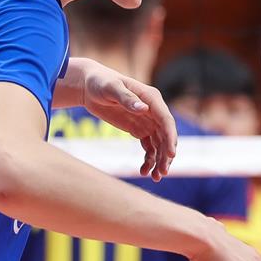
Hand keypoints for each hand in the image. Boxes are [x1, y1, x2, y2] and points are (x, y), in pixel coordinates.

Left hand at [77, 59, 178, 181]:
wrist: (89, 86)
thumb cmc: (100, 82)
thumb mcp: (111, 88)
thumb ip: (127, 99)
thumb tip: (143, 109)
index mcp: (152, 99)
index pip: (166, 120)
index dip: (170, 138)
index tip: (171, 155)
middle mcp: (154, 111)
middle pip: (166, 136)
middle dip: (166, 155)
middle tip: (162, 173)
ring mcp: (148, 122)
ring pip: (159, 144)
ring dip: (159, 161)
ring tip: (155, 177)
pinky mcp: (139, 130)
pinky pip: (149, 147)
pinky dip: (149, 160)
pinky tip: (144, 171)